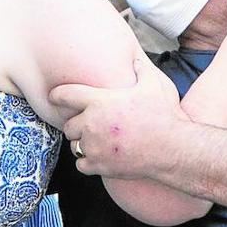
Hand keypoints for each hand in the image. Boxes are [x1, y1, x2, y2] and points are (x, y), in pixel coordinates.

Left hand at [50, 52, 185, 179]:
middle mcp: (92, 124)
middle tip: (87, 125)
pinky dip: (87, 162)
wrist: (172, 149)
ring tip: (94, 142)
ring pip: (74, 145)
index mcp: (99, 102)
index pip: (65, 95)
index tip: (53, 97)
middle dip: (76, 124)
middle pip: (68, 125)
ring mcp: (94, 147)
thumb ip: (141, 71)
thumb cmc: (163, 117)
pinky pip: (81, 165)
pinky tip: (97, 158)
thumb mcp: (153, 87)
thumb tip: (137, 60)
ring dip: (81, 143)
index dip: (56, 95)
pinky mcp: (100, 165)